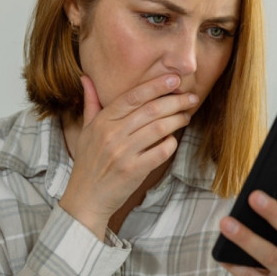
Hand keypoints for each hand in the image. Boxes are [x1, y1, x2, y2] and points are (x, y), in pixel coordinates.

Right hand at [59, 74, 197, 239]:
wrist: (86, 198)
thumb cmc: (88, 162)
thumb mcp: (86, 131)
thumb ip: (91, 103)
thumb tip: (87, 77)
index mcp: (102, 122)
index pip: (133, 97)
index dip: (156, 86)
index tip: (174, 79)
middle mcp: (112, 135)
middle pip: (151, 110)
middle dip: (175, 101)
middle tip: (190, 98)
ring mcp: (123, 153)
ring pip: (159, 128)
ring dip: (177, 120)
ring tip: (186, 116)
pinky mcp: (134, 170)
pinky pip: (161, 151)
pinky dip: (171, 143)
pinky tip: (173, 140)